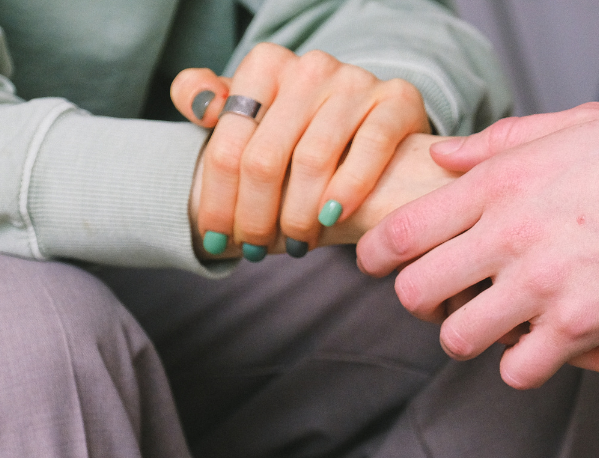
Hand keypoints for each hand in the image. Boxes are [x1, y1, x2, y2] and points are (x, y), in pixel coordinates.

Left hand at [171, 43, 429, 259]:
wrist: (372, 123)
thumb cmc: (297, 130)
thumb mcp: (248, 112)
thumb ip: (206, 99)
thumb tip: (200, 105)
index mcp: (265, 64)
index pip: (228, 145)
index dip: (217, 201)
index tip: (215, 240)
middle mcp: (310, 66)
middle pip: (264, 158)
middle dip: (255, 217)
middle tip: (255, 251)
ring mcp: (355, 81)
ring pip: (313, 160)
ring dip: (299, 216)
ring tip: (295, 244)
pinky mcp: (398, 98)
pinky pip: (370, 147)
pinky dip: (348, 189)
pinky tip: (332, 218)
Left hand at [357, 103, 598, 388]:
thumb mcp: (585, 124)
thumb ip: (507, 141)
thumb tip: (448, 155)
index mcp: (505, 179)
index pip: (404, 228)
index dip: (377, 254)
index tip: (378, 264)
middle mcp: (511, 231)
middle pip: (415, 291)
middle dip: (420, 301)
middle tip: (442, 300)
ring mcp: (542, 282)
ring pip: (457, 337)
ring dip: (470, 336)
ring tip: (494, 326)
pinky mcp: (580, 326)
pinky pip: (517, 369)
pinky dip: (524, 364)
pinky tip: (542, 346)